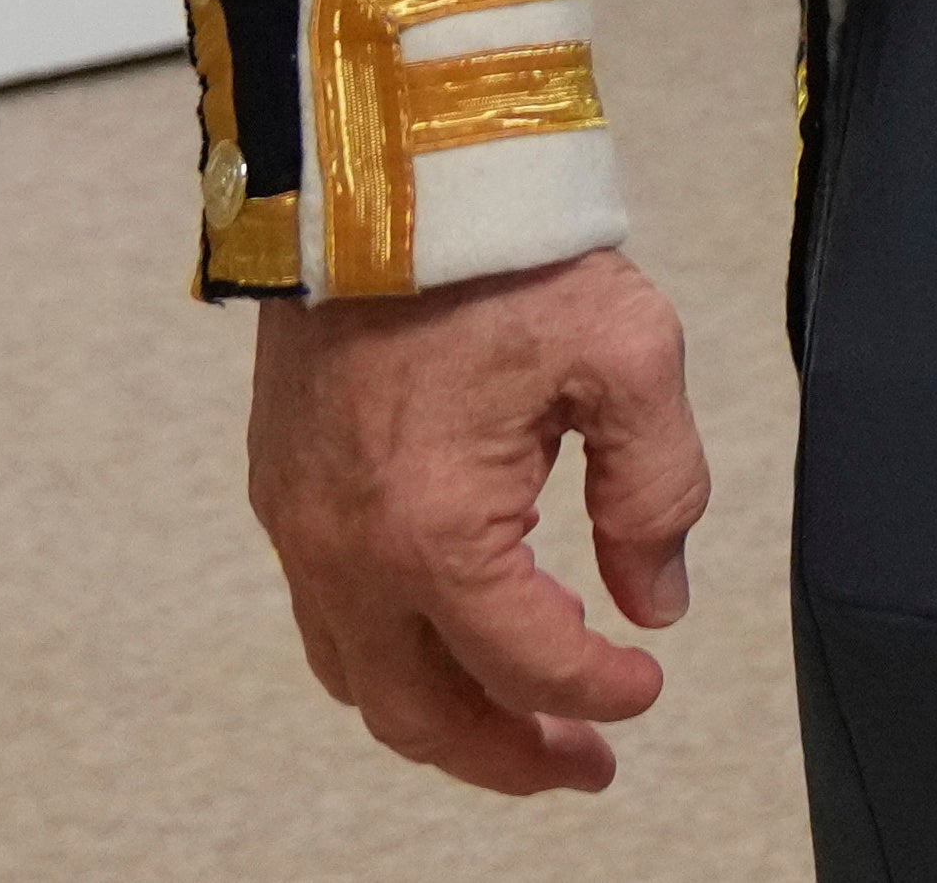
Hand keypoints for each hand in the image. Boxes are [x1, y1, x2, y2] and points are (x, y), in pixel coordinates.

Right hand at [245, 248, 708, 794]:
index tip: (648, 688)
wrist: (385, 170)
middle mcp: (346, 551)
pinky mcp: (281, 494)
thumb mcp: (628, 356)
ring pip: (360, 680)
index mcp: (434, 530)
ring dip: (444, 719)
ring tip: (524, 728)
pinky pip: (327, 621)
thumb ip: (655, 490)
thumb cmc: (503, 255)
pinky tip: (451, 641)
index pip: (525, 662)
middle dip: (509, 755)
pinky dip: (393, 659)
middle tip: (583, 766)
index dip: (596, 693)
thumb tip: (654, 598)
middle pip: (422, 712)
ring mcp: (300, 528)